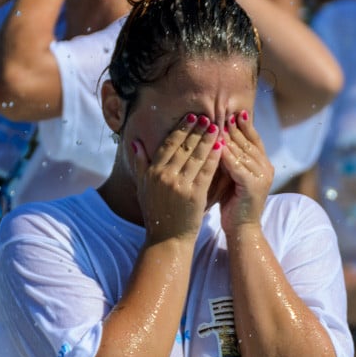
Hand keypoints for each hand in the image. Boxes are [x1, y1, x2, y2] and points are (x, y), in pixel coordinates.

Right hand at [132, 113, 222, 243]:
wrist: (167, 239)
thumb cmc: (157, 214)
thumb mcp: (143, 188)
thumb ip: (140, 164)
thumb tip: (135, 142)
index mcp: (152, 172)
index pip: (168, 144)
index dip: (181, 129)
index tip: (191, 117)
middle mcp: (164, 176)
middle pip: (183, 146)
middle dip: (196, 130)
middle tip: (207, 117)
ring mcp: (179, 185)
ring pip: (196, 156)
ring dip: (207, 139)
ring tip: (216, 128)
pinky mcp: (194, 194)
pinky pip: (206, 171)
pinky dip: (213, 158)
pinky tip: (220, 147)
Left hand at [217, 109, 272, 232]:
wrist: (242, 230)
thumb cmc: (234, 204)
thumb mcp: (232, 176)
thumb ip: (230, 159)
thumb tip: (218, 138)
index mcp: (263, 165)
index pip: (253, 139)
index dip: (244, 125)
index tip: (233, 111)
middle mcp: (266, 168)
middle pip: (247, 142)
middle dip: (234, 127)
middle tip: (222, 112)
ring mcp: (261, 176)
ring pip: (242, 151)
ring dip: (229, 137)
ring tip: (216, 123)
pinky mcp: (253, 185)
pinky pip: (237, 165)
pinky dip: (226, 154)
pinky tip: (216, 145)